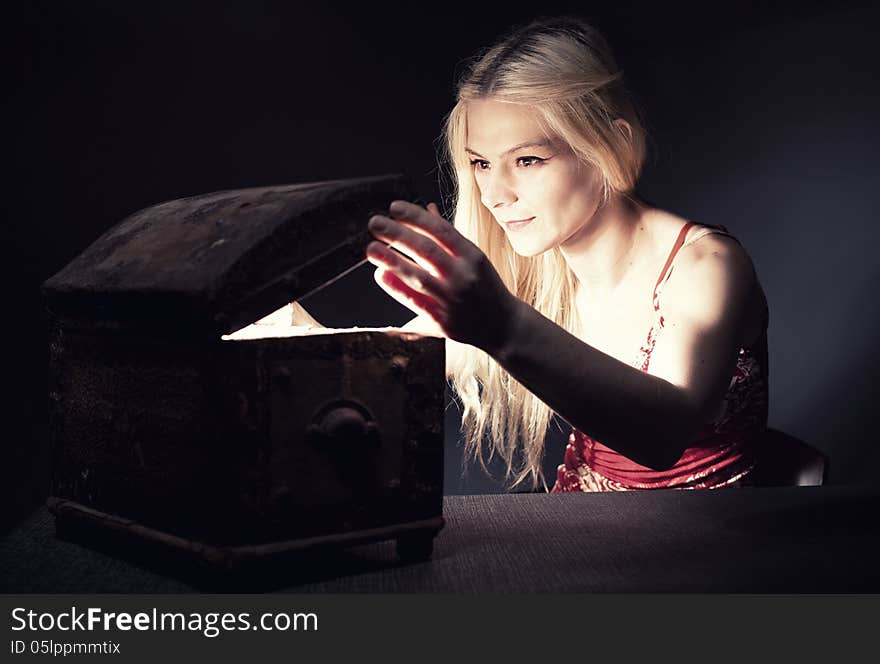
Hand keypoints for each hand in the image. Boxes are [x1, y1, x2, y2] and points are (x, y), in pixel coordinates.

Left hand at [366, 200, 521, 355]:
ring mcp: (452, 299)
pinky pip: (415, 301)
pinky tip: (381, 274)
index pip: (440, 230)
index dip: (415, 217)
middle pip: (426, 250)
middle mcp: (463, 275)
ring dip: (392, 261)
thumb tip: (427, 209)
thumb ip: (449, 236)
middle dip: (398, 234)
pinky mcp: (443, 320)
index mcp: (472, 256)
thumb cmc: (485, 286)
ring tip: (371, 249)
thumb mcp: (474, 257)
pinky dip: (397, 288)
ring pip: (418, 276)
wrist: (503, 326)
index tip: (394, 207)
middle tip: (375, 223)